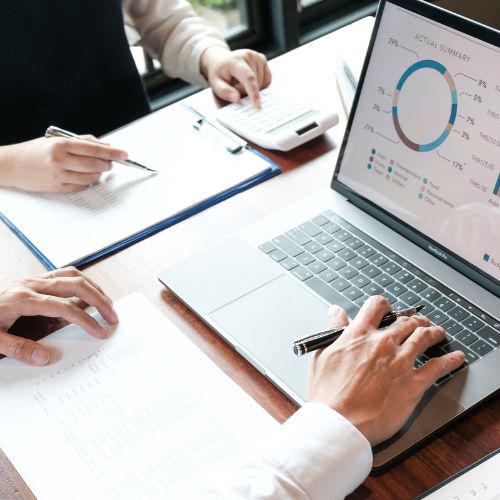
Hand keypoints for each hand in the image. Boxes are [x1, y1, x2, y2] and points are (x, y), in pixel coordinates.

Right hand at [0, 136, 127, 192]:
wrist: (11, 165)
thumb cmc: (36, 151)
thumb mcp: (56, 140)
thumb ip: (82, 141)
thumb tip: (106, 145)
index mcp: (61, 144)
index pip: (94, 149)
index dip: (112, 152)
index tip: (125, 154)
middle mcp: (60, 160)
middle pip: (95, 164)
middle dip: (107, 164)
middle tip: (109, 162)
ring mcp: (59, 175)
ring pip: (91, 178)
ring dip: (98, 174)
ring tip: (94, 169)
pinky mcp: (58, 188)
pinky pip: (81, 187)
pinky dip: (87, 182)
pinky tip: (82, 176)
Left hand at [0, 267, 118, 365]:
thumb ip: (17, 349)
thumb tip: (45, 357)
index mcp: (22, 300)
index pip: (64, 307)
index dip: (86, 320)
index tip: (100, 331)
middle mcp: (30, 285)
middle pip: (76, 285)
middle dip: (99, 300)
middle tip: (113, 316)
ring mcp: (32, 280)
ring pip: (72, 275)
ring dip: (93, 287)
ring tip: (107, 303)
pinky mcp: (32, 280)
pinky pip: (63, 274)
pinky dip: (81, 281)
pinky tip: (87, 292)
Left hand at [200, 47, 271, 106]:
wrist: (221, 60)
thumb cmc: (219, 73)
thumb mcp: (216, 84)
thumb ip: (225, 92)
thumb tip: (237, 98)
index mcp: (236, 61)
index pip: (248, 78)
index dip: (253, 92)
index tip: (257, 105)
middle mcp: (249, 56)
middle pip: (255, 84)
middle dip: (246, 91)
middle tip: (235, 85)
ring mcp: (258, 57)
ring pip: (261, 83)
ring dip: (252, 88)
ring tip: (241, 81)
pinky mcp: (263, 60)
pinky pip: (266, 80)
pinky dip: (259, 84)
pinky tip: (249, 80)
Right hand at [307, 296, 464, 445]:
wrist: (339, 422)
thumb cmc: (327, 394)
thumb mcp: (322, 355)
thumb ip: (334, 330)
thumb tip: (336, 313)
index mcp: (359, 335)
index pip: (376, 306)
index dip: (383, 304)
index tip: (387, 308)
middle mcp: (382, 343)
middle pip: (406, 321)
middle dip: (413, 320)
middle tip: (418, 323)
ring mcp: (400, 362)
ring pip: (424, 337)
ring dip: (433, 332)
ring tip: (437, 333)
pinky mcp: (413, 384)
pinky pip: (438, 367)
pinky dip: (449, 360)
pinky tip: (455, 358)